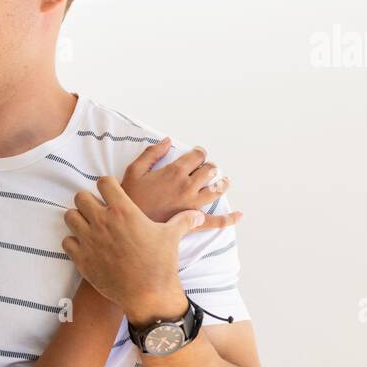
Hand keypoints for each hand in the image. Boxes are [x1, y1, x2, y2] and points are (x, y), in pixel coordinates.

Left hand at [62, 176, 203, 324]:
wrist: (148, 294)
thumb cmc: (160, 263)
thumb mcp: (172, 237)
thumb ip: (183, 220)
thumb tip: (197, 214)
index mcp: (124, 210)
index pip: (103, 182)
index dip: (107, 186)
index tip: (111, 194)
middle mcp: (102, 221)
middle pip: (81, 196)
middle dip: (88, 201)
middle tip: (98, 210)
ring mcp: (89, 240)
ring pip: (70, 217)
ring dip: (78, 219)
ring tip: (89, 227)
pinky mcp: (81, 259)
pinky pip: (66, 241)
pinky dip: (74, 242)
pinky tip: (85, 246)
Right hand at [122, 140, 241, 230]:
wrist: (127, 224)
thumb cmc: (129, 197)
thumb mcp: (134, 170)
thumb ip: (151, 153)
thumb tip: (168, 141)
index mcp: (175, 172)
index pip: (198, 155)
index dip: (199, 152)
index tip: (197, 154)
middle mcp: (188, 186)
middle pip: (210, 170)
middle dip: (210, 166)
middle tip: (207, 168)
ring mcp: (192, 205)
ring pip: (217, 190)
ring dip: (222, 184)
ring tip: (223, 181)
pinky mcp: (192, 222)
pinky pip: (215, 221)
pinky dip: (228, 219)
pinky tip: (238, 215)